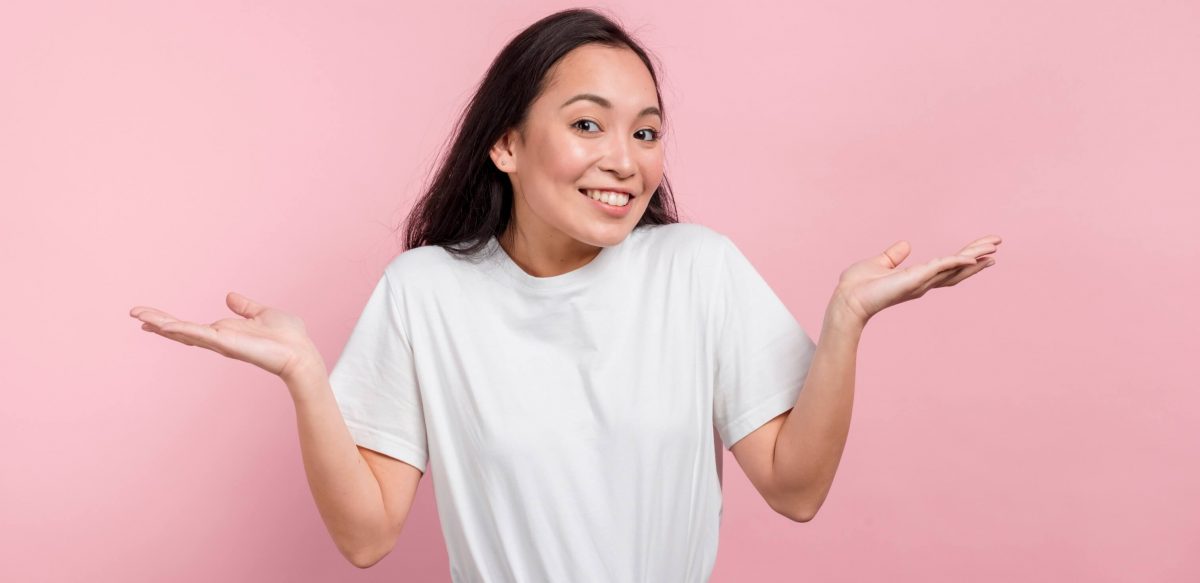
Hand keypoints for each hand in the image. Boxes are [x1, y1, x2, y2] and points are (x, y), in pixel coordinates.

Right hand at [129, 292, 324, 383]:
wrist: (301, 353)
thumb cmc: (289, 337)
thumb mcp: (263, 313)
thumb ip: (244, 307)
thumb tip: (229, 296)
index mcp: (226, 332)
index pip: (191, 327)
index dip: (170, 322)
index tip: (150, 317)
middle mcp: (219, 339)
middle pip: (181, 331)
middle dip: (158, 322)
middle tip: (134, 314)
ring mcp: (221, 342)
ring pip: (184, 332)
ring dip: (161, 324)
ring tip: (139, 317)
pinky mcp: (227, 343)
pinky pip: (199, 334)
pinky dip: (181, 329)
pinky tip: (162, 325)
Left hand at [832, 235, 1001, 323]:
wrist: (847, 299)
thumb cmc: (858, 285)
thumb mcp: (879, 263)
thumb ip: (893, 256)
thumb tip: (905, 245)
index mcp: (917, 277)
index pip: (947, 266)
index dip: (965, 258)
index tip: (982, 250)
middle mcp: (923, 282)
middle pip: (958, 268)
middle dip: (978, 256)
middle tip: (997, 245)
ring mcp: (922, 281)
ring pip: (956, 267)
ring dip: (975, 256)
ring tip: (994, 248)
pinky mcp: (915, 278)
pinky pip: (942, 267)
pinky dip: (957, 260)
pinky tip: (973, 256)